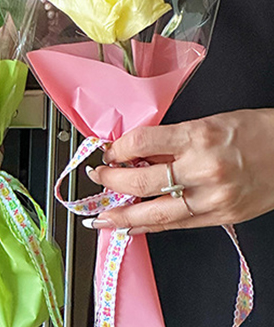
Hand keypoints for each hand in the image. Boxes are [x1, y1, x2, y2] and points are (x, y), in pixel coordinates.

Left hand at [85, 109, 273, 233]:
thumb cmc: (253, 131)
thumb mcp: (206, 122)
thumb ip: (169, 139)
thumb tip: (133, 151)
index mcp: (197, 136)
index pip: (140, 143)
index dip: (116, 149)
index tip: (107, 152)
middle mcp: (203, 169)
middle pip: (143, 182)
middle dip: (111, 182)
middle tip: (96, 178)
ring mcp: (214, 198)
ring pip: (158, 213)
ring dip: (124, 216)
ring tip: (101, 217)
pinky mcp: (224, 217)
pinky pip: (179, 224)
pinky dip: (152, 228)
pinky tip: (134, 228)